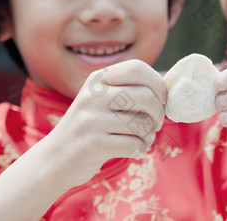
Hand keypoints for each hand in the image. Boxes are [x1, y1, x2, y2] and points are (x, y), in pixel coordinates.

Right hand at [42, 59, 166, 187]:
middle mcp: (92, 95)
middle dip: (159, 113)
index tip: (162, 100)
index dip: (158, 84)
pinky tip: (133, 150)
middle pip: (145, 96)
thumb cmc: (91, 127)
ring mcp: (90, 119)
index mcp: (98, 79)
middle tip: (156, 123)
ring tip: (142, 138)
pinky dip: (140, 149)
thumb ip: (131, 91)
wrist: (54, 158)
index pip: (138, 68)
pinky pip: (133, 144)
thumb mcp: (103, 101)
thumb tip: (171, 85)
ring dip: (149, 135)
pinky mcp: (92, 144)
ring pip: (141, 124)